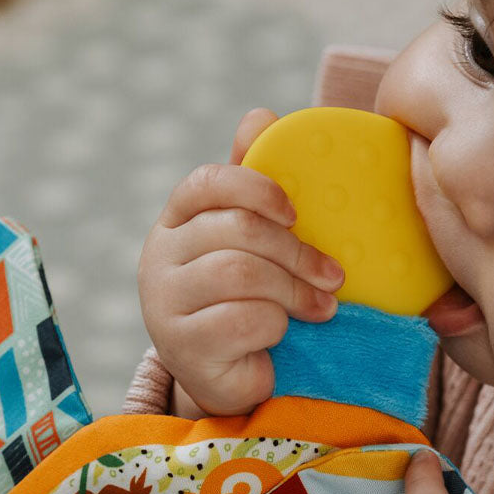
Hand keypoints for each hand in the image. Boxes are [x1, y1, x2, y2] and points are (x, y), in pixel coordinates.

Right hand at [138, 107, 344, 416]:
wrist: (232, 378)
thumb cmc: (247, 303)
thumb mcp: (255, 245)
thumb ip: (255, 189)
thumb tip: (261, 115)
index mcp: (176, 223)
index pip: (205, 184)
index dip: (255, 190)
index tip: (295, 214)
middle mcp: (159, 258)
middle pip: (236, 231)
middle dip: (296, 253)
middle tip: (334, 275)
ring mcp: (164, 304)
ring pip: (241, 274)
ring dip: (293, 291)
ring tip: (322, 308)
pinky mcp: (182, 347)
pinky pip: (243, 320)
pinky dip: (275, 326)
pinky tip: (283, 334)